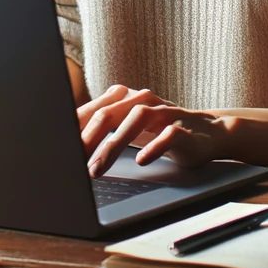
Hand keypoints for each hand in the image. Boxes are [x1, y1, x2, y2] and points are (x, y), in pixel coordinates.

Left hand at [79, 84, 228, 176]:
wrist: (208, 132)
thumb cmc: (161, 131)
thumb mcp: (130, 129)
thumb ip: (105, 131)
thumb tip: (70, 146)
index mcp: (125, 98)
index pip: (94, 110)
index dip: (75, 129)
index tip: (59, 149)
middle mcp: (142, 100)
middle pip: (109, 112)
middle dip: (88, 137)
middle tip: (73, 160)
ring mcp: (163, 111)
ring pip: (135, 120)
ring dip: (113, 145)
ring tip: (97, 168)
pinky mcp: (183, 128)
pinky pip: (167, 134)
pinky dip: (153, 146)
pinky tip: (141, 160)